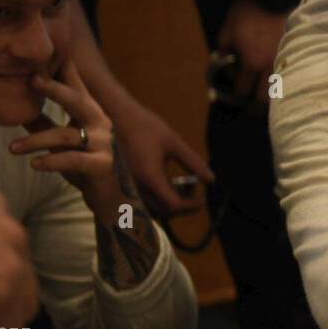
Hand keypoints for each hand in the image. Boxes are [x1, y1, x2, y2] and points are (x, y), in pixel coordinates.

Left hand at [7, 60, 125, 218]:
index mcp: (91, 114)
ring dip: (35, 141)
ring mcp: (103, 143)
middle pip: (77, 100)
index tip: (44, 54)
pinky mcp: (102, 165)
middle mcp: (101, 123)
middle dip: (55, 89)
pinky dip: (51, 161)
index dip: (63, 69)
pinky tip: (34, 164)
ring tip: (12, 149)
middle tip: (33, 80)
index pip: (76, 86)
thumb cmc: (84, 165)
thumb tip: (15, 105)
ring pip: (65, 135)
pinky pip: (72, 160)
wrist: (112, 197)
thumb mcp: (61, 141)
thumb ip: (43, 122)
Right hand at [109, 97, 212, 216]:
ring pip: (155, 208)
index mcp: (149, 177)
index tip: (203, 196)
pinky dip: (162, 197)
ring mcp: (129, 187)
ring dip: (173, 201)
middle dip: (184, 205)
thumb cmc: (145, 126)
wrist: (116, 117)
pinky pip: (146, 200)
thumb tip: (211, 179)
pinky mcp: (126, 184)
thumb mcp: (173, 142)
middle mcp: (136, 187)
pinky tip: (171, 182)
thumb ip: (193, 162)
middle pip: (165, 211)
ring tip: (185, 183)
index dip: (191, 205)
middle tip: (196, 188)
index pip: (174, 205)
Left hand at [216, 0, 287, 103]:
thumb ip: (223, 49)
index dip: (237, 92)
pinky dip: (283, 76)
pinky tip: (279, 71)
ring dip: (271, 90)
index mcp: (252, 62)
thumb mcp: (227, 29)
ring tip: (267, 85)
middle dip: (256, 98)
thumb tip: (222, 62)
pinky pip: (289, 72)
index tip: (237, 90)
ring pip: (280, 87)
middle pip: (264, 96)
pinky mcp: (294, 53)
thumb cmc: (248, 12)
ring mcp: (285, 60)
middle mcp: (269, 66)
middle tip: (252, 93)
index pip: (243, 89)